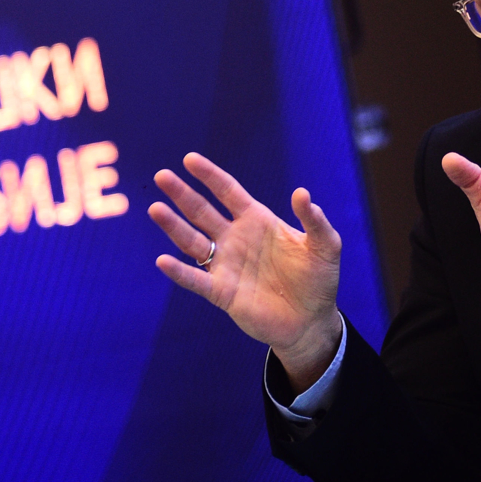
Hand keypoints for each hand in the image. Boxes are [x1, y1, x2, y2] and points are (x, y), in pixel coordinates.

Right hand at [148, 153, 342, 390]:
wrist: (312, 321)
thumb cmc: (318, 280)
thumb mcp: (325, 246)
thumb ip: (314, 220)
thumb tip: (302, 193)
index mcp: (256, 220)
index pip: (227, 192)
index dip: (209, 175)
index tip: (189, 159)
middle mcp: (235, 239)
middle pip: (202, 212)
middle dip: (182, 194)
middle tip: (162, 176)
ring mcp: (226, 265)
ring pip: (192, 242)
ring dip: (173, 226)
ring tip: (155, 209)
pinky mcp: (222, 293)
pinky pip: (196, 280)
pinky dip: (180, 272)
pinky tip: (163, 261)